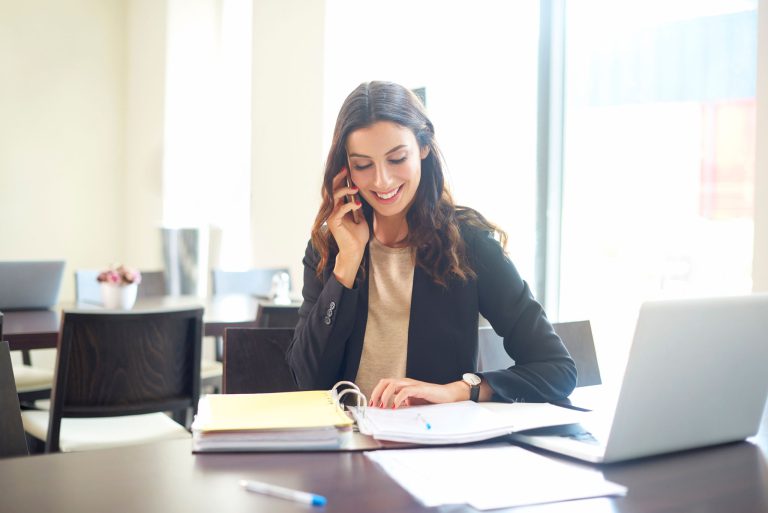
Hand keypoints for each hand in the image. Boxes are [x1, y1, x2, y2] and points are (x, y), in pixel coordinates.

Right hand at [329, 167, 368, 287]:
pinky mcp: (333, 222)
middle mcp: (332, 210)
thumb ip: (356, 206)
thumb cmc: (357, 236)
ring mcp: (331, 216)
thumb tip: (358, 194)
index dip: (340, 179)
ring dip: (344, 190)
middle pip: (331, 190)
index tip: (347, 170)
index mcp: (337, 208)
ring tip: (355, 188)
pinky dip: (349, 205)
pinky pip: (340, 209)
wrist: (356, 250)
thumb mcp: (360, 216)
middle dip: (338, 179)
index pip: (336, 189)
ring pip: (334, 197)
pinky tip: (358, 205)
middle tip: (346, 170)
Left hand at [369, 377, 468, 408]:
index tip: (371, 404)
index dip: (375, 393)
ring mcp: (412, 385)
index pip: (384, 384)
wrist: (447, 396)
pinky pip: (405, 391)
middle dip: (376, 393)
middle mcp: (405, 382)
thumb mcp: (412, 403)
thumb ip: (402, 404)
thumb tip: (389, 411)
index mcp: (402, 385)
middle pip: (385, 382)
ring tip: (383, 406)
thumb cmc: (430, 399)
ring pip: (393, 384)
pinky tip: (395, 406)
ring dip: (385, 395)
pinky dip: (398, 399)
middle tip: (374, 405)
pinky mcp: (419, 389)